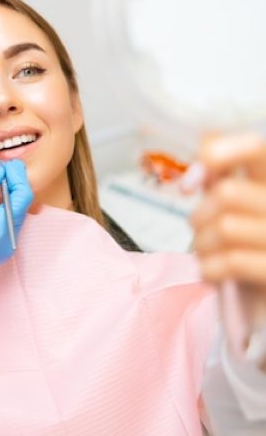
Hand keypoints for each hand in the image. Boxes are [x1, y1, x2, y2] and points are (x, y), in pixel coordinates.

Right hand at [0, 160, 33, 338]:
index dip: (18, 176)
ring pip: (17, 215)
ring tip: (0, 178)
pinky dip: (6, 209)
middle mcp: (10, 241)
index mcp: (0, 228)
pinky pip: (10, 226)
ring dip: (12, 195)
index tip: (9, 163)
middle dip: (17, 183)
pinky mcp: (0, 254)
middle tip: (6, 167)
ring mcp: (6, 249)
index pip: (23, 195)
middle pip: (23, 205)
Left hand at [191, 133, 265, 286]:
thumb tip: (199, 160)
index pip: (254, 147)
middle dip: (199, 215)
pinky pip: (233, 261)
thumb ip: (217, 177)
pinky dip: (211, 268)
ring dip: (202, 244)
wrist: (261, 301)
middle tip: (199, 231)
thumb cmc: (243, 246)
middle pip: (228, 192)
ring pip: (226, 227)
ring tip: (206, 254)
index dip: (217, 154)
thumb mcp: (230, 205)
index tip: (189, 183)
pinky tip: (212, 273)